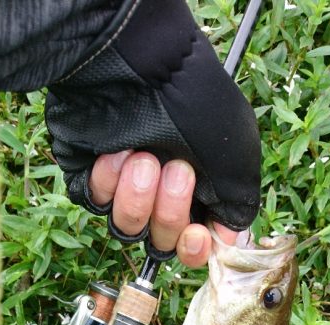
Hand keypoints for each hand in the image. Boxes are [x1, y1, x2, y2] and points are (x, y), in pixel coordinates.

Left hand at [45, 0, 259, 240]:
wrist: (140, 69)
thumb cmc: (196, 106)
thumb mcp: (238, 157)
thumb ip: (238, 206)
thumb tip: (226, 237)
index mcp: (200, 193)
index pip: (193, 244)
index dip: (193, 249)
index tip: (196, 235)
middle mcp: (162, 194)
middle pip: (161, 241)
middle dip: (169, 212)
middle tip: (176, 169)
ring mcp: (125, 186)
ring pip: (128, 226)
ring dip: (138, 197)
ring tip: (142, 157)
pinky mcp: (91, 175)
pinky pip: (95, 202)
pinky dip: (108, 181)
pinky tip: (117, 151)